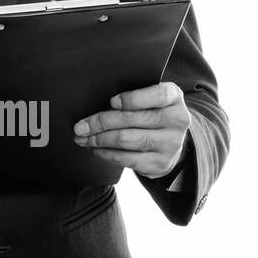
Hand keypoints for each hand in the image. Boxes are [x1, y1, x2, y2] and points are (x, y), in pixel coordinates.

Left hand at [73, 81, 190, 177]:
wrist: (170, 141)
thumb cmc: (152, 111)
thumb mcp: (150, 97)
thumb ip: (132, 94)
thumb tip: (94, 101)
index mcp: (174, 97)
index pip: (157, 95)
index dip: (132, 99)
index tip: (111, 101)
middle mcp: (177, 121)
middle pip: (132, 119)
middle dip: (100, 122)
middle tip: (80, 126)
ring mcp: (170, 144)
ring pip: (126, 140)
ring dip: (98, 139)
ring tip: (83, 138)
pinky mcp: (160, 163)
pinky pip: (126, 159)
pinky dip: (105, 153)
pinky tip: (95, 148)